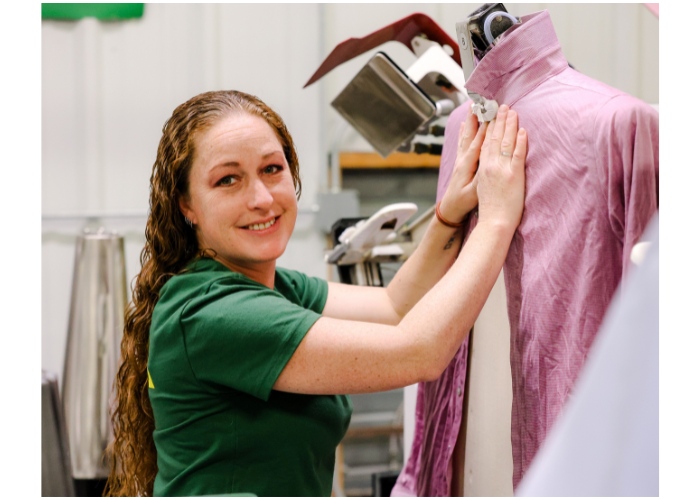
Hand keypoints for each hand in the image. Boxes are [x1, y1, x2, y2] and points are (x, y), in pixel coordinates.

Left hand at [439, 113, 485, 223]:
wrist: (449, 210)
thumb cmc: (463, 203)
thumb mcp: (474, 193)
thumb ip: (481, 178)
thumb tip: (489, 163)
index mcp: (467, 165)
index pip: (478, 142)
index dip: (485, 128)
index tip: (491, 114)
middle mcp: (462, 159)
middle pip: (470, 134)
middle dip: (475, 118)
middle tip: (478, 103)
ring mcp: (460, 160)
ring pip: (465, 136)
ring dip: (469, 122)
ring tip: (472, 108)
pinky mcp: (460, 163)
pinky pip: (462, 143)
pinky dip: (464, 132)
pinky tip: (464, 125)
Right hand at [476, 104, 526, 231]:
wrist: (494, 223)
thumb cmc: (490, 210)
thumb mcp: (482, 189)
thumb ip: (487, 175)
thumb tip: (491, 168)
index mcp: (482, 169)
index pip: (485, 143)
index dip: (488, 128)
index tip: (490, 115)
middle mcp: (490, 166)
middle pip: (494, 139)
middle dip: (498, 121)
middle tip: (502, 106)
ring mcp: (502, 170)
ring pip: (505, 143)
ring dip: (509, 125)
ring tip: (512, 112)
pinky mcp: (514, 176)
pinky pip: (518, 155)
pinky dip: (520, 142)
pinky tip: (523, 131)